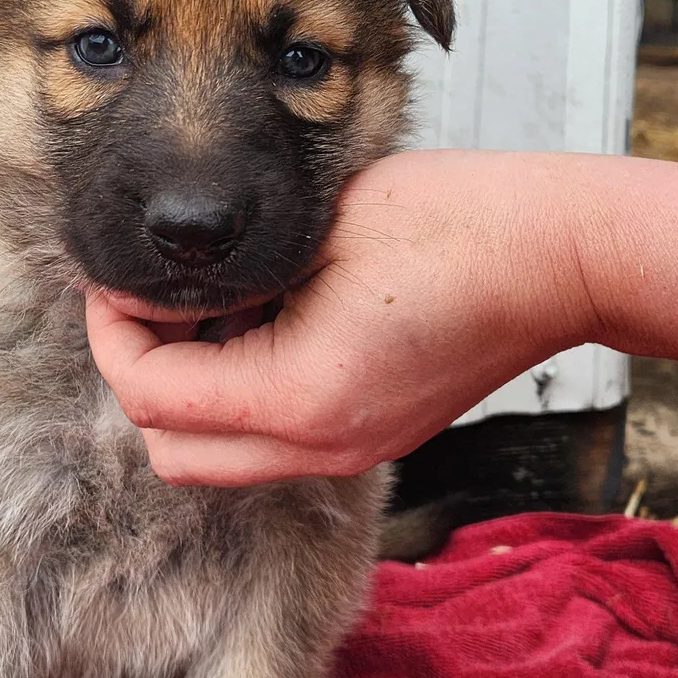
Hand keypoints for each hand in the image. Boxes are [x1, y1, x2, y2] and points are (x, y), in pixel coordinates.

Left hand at [84, 149, 596, 484]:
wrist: (561, 255)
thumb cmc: (456, 221)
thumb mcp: (319, 229)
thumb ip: (231, 274)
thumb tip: (162, 289)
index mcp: (302, 396)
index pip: (153, 397)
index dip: (116, 334)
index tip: (118, 279)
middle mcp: (323, 446)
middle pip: (172, 454)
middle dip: (141, 375)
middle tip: (153, 301)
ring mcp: (353, 450)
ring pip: (219, 457)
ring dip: (191, 392)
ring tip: (214, 307)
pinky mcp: (374, 436)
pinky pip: (272, 440)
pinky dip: (241, 395)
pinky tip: (266, 321)